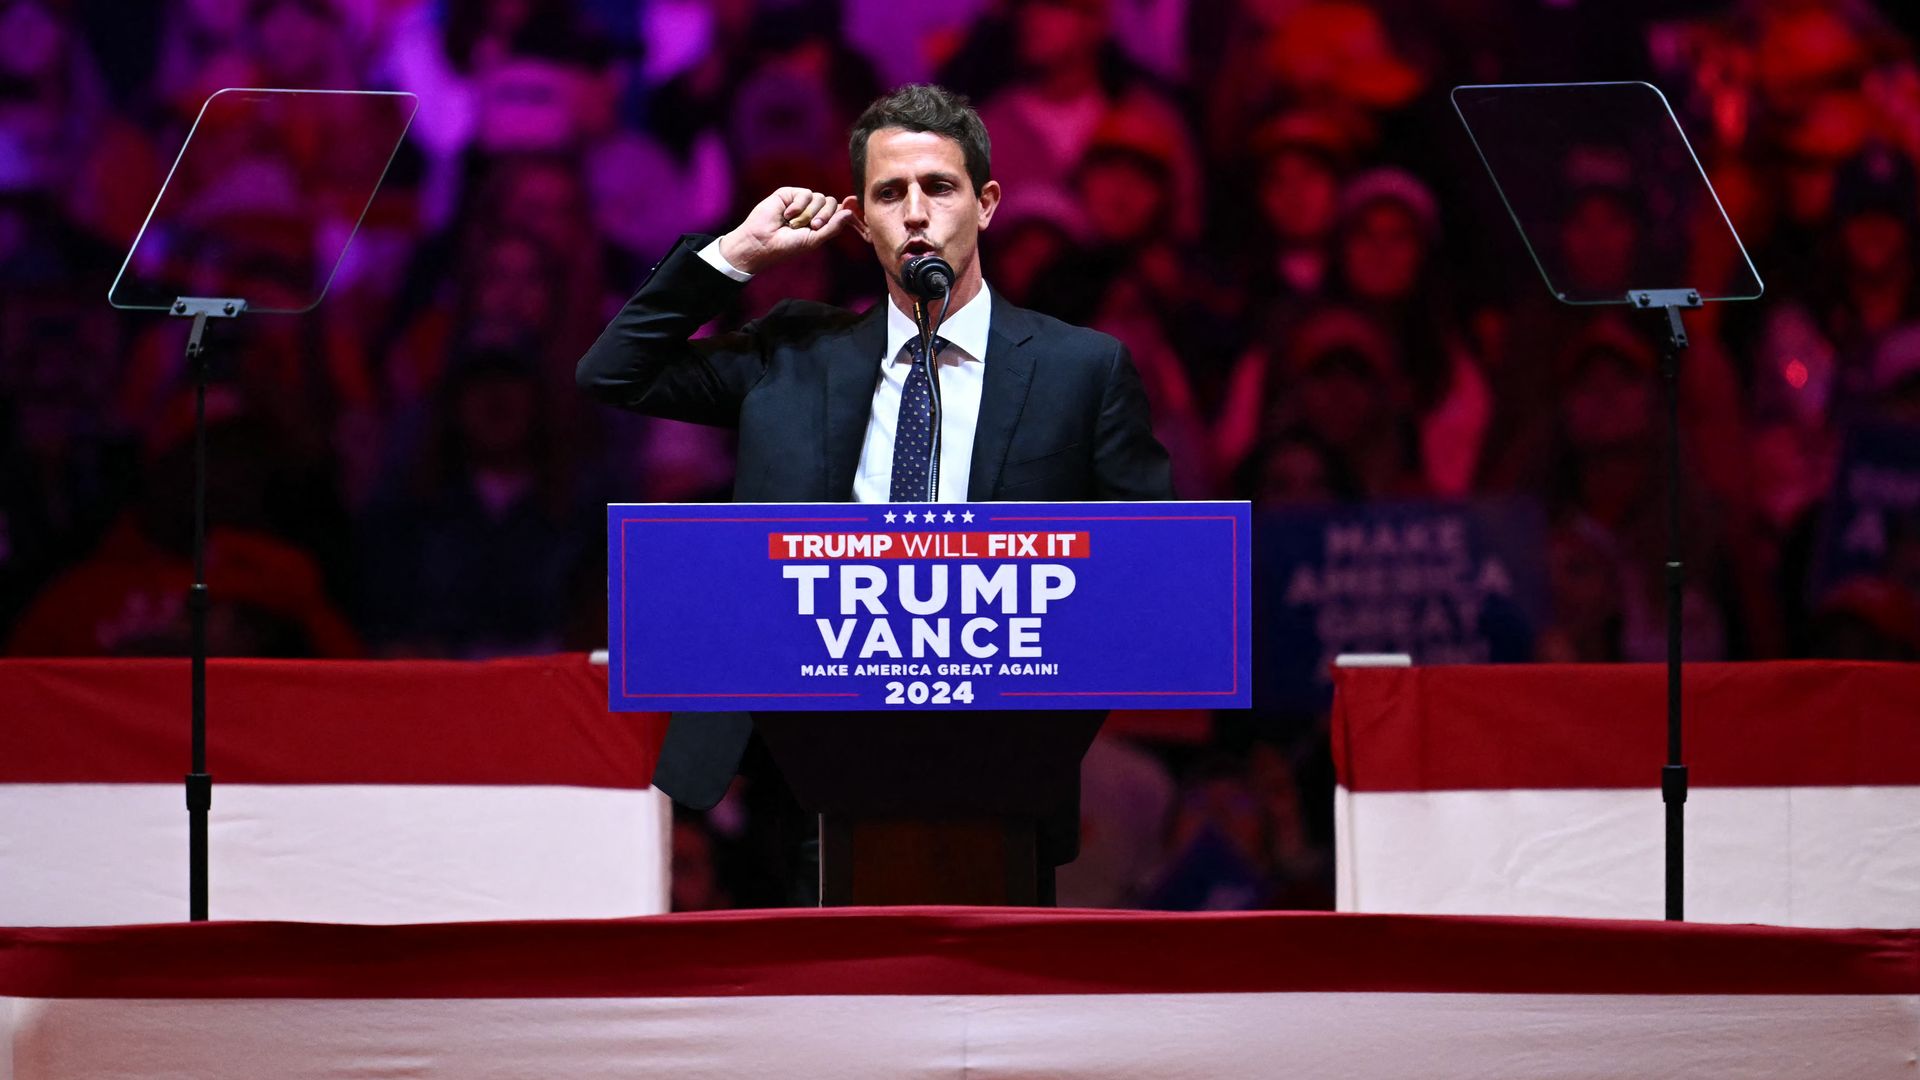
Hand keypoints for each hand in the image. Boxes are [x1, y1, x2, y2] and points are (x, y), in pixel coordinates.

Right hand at [717, 187, 855, 274]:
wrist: (762, 242)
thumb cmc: (787, 246)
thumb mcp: (814, 240)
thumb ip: (833, 227)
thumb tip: (850, 212)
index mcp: (820, 222)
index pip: (838, 212)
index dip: (845, 212)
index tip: (851, 212)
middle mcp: (812, 210)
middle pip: (831, 202)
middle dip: (825, 215)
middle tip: (813, 226)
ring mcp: (801, 201)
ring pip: (820, 198)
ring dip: (809, 213)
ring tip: (794, 224)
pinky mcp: (789, 194)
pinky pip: (805, 194)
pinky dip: (798, 206)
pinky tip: (787, 215)